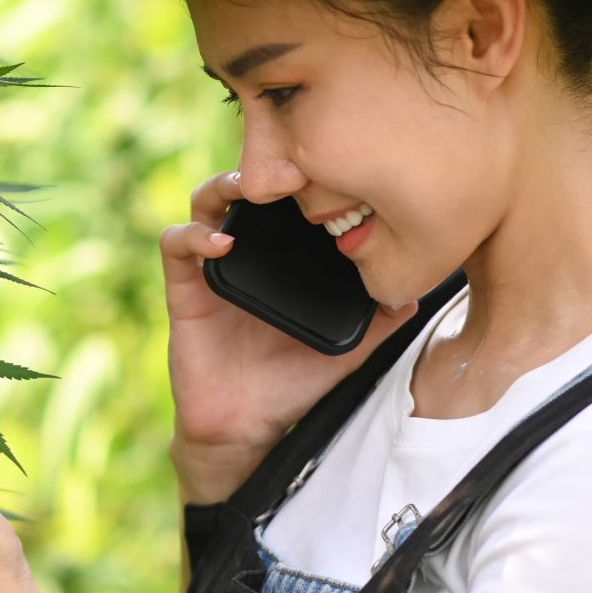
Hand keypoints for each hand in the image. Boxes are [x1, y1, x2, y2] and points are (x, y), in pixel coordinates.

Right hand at [160, 170, 422, 493]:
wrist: (248, 428)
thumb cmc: (293, 385)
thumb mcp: (346, 349)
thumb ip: (379, 321)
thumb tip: (415, 292)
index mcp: (281, 258)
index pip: (285, 198)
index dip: (300, 175)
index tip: (327, 167)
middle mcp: (246, 254)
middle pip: (244, 185)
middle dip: (261, 165)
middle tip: (288, 164)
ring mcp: (212, 268)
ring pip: (204, 202)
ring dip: (222, 185)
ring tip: (249, 188)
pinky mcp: (184, 290)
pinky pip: (176, 246)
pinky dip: (194, 236)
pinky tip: (222, 243)